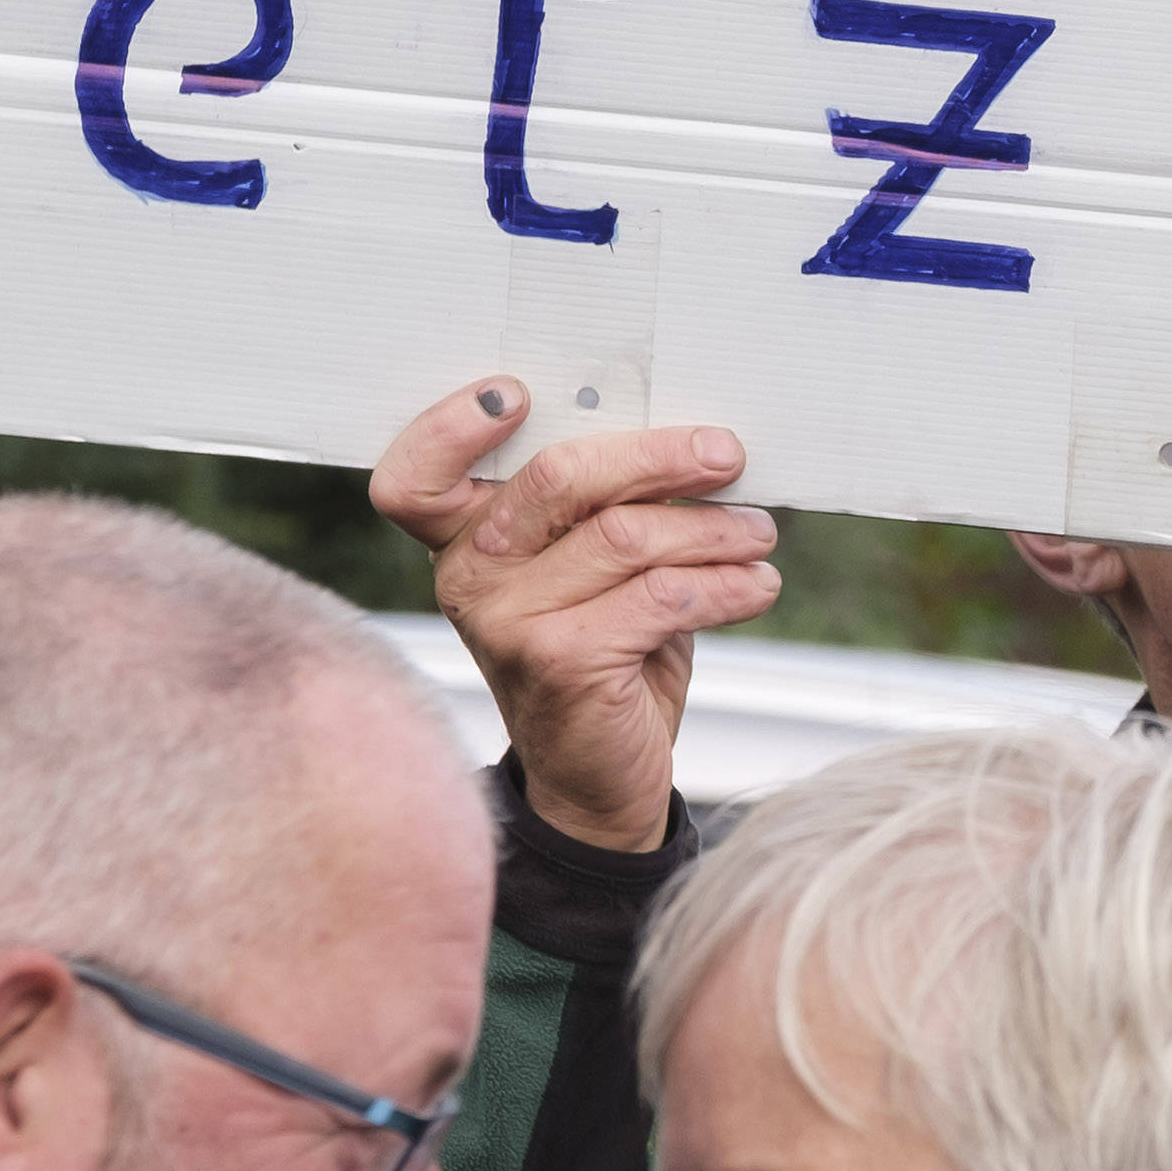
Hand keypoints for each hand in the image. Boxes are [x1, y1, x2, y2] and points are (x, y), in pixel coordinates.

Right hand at [370, 382, 781, 854]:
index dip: (450, 428)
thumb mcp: (591, 570)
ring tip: (757, 534)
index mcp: (463, 541)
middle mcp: (468, 578)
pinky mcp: (561, 663)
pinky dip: (725, 585)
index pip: (414, 478)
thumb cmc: (604, 650)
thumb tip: (691, 435)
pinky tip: (757, 585)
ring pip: (625, 535)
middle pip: (556, 476)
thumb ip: (604, 506)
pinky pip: (661, 595)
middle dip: (657, 456)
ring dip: (712, 529)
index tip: (516, 392)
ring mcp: (506, 624)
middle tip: (726, 456)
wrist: (599, 778)